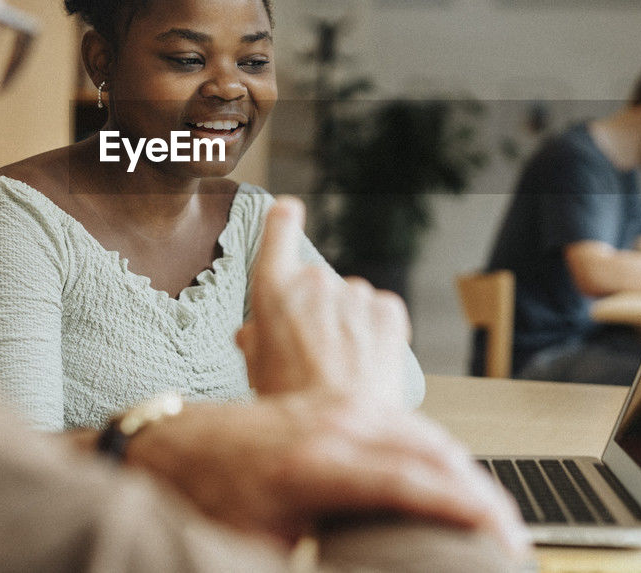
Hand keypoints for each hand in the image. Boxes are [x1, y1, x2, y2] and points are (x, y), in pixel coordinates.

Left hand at [126, 392, 529, 559]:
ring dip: (464, 469)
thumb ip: (302, 559)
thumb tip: (353, 570)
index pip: (406, 481)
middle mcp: (332, 424)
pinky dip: (437, 449)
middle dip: (479, 493)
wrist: (177, 443)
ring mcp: (337, 408)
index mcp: (312, 462)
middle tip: (511, 539)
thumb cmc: (209, 493)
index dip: (460, 509)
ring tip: (495, 515)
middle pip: (428, 450)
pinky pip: (403, 421)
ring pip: (421, 430)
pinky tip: (454, 476)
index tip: (499, 537)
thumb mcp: (251, 545)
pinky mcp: (338, 404)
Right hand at [236, 196, 409, 404]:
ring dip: (347, 324)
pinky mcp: (388, 308)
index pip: (279, 230)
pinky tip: (365, 363)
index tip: (289, 210)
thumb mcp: (255, 371)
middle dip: (316, 312)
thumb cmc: (288, 405)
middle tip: (313, 356)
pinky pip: (379, 312)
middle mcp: (314, 280)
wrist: (340, 429)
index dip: (283, 219)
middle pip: (316, 285)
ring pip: (350, 301)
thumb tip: (251, 333)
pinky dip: (375, 332)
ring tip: (341, 368)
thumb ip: (253, 340)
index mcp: (273, 289)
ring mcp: (354, 292)